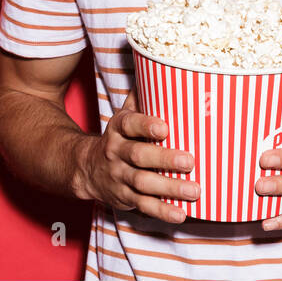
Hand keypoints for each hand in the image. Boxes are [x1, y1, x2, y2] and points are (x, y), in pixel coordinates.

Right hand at [78, 91, 198, 223]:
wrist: (87, 168)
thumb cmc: (121, 136)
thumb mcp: (126, 115)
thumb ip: (143, 96)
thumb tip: (164, 67)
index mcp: (118, 128)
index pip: (130, 124)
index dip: (146, 125)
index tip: (164, 127)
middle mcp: (117, 152)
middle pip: (139, 156)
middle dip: (164, 159)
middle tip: (189, 161)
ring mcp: (120, 177)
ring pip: (144, 183)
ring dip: (169, 188)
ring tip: (194, 190)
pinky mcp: (125, 197)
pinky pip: (144, 206)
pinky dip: (162, 211)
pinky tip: (181, 213)